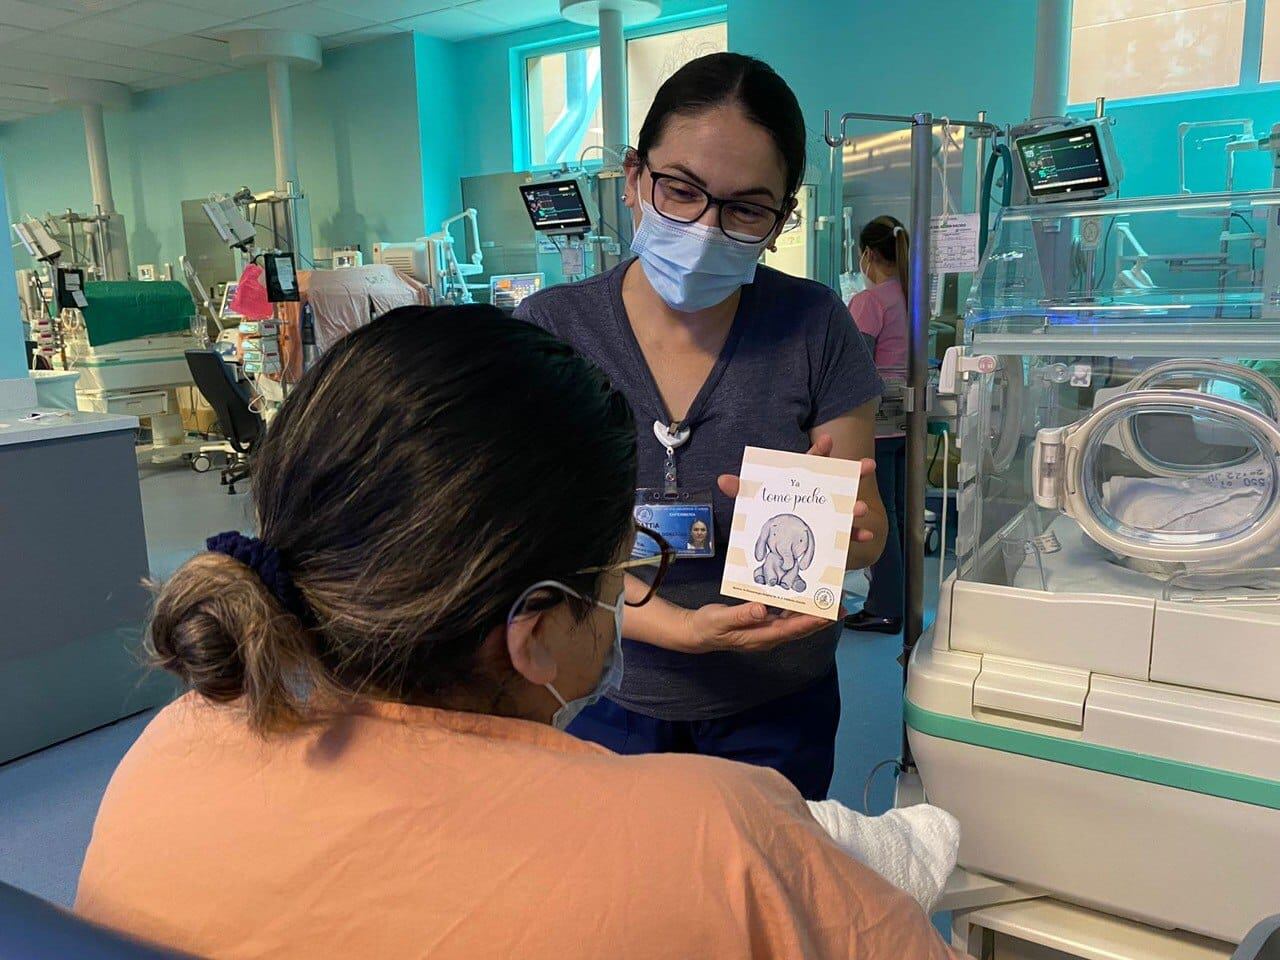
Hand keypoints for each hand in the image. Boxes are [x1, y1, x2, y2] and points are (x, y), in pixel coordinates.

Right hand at [678, 601, 842, 653]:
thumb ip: (741, 614)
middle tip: (840, 606)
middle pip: (799, 629)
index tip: (828, 614)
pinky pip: (786, 618)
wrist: (697, 633)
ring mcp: (767, 632)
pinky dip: (798, 609)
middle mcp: (768, 637)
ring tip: (830, 602)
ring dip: (813, 614)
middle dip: (820, 619)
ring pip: (795, 624)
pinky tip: (804, 599)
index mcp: (760, 636)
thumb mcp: (720, 619)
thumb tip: (762, 609)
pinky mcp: (764, 625)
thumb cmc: (708, 626)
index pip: (790, 629)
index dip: (810, 622)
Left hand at [717, 434, 878, 545]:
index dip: (819, 451)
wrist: (776, 546)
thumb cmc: (767, 515)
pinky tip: (864, 535)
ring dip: (854, 507)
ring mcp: (827, 514)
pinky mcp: (830, 536)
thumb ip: (742, 490)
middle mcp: (817, 495)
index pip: (810, 462)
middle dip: (854, 472)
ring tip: (860, 508)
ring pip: (845, 507)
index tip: (826, 439)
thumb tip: (722, 480)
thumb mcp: (753, 502)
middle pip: (838, 480)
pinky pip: (846, 536)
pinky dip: (856, 536)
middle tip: (868, 465)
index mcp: (799, 483)